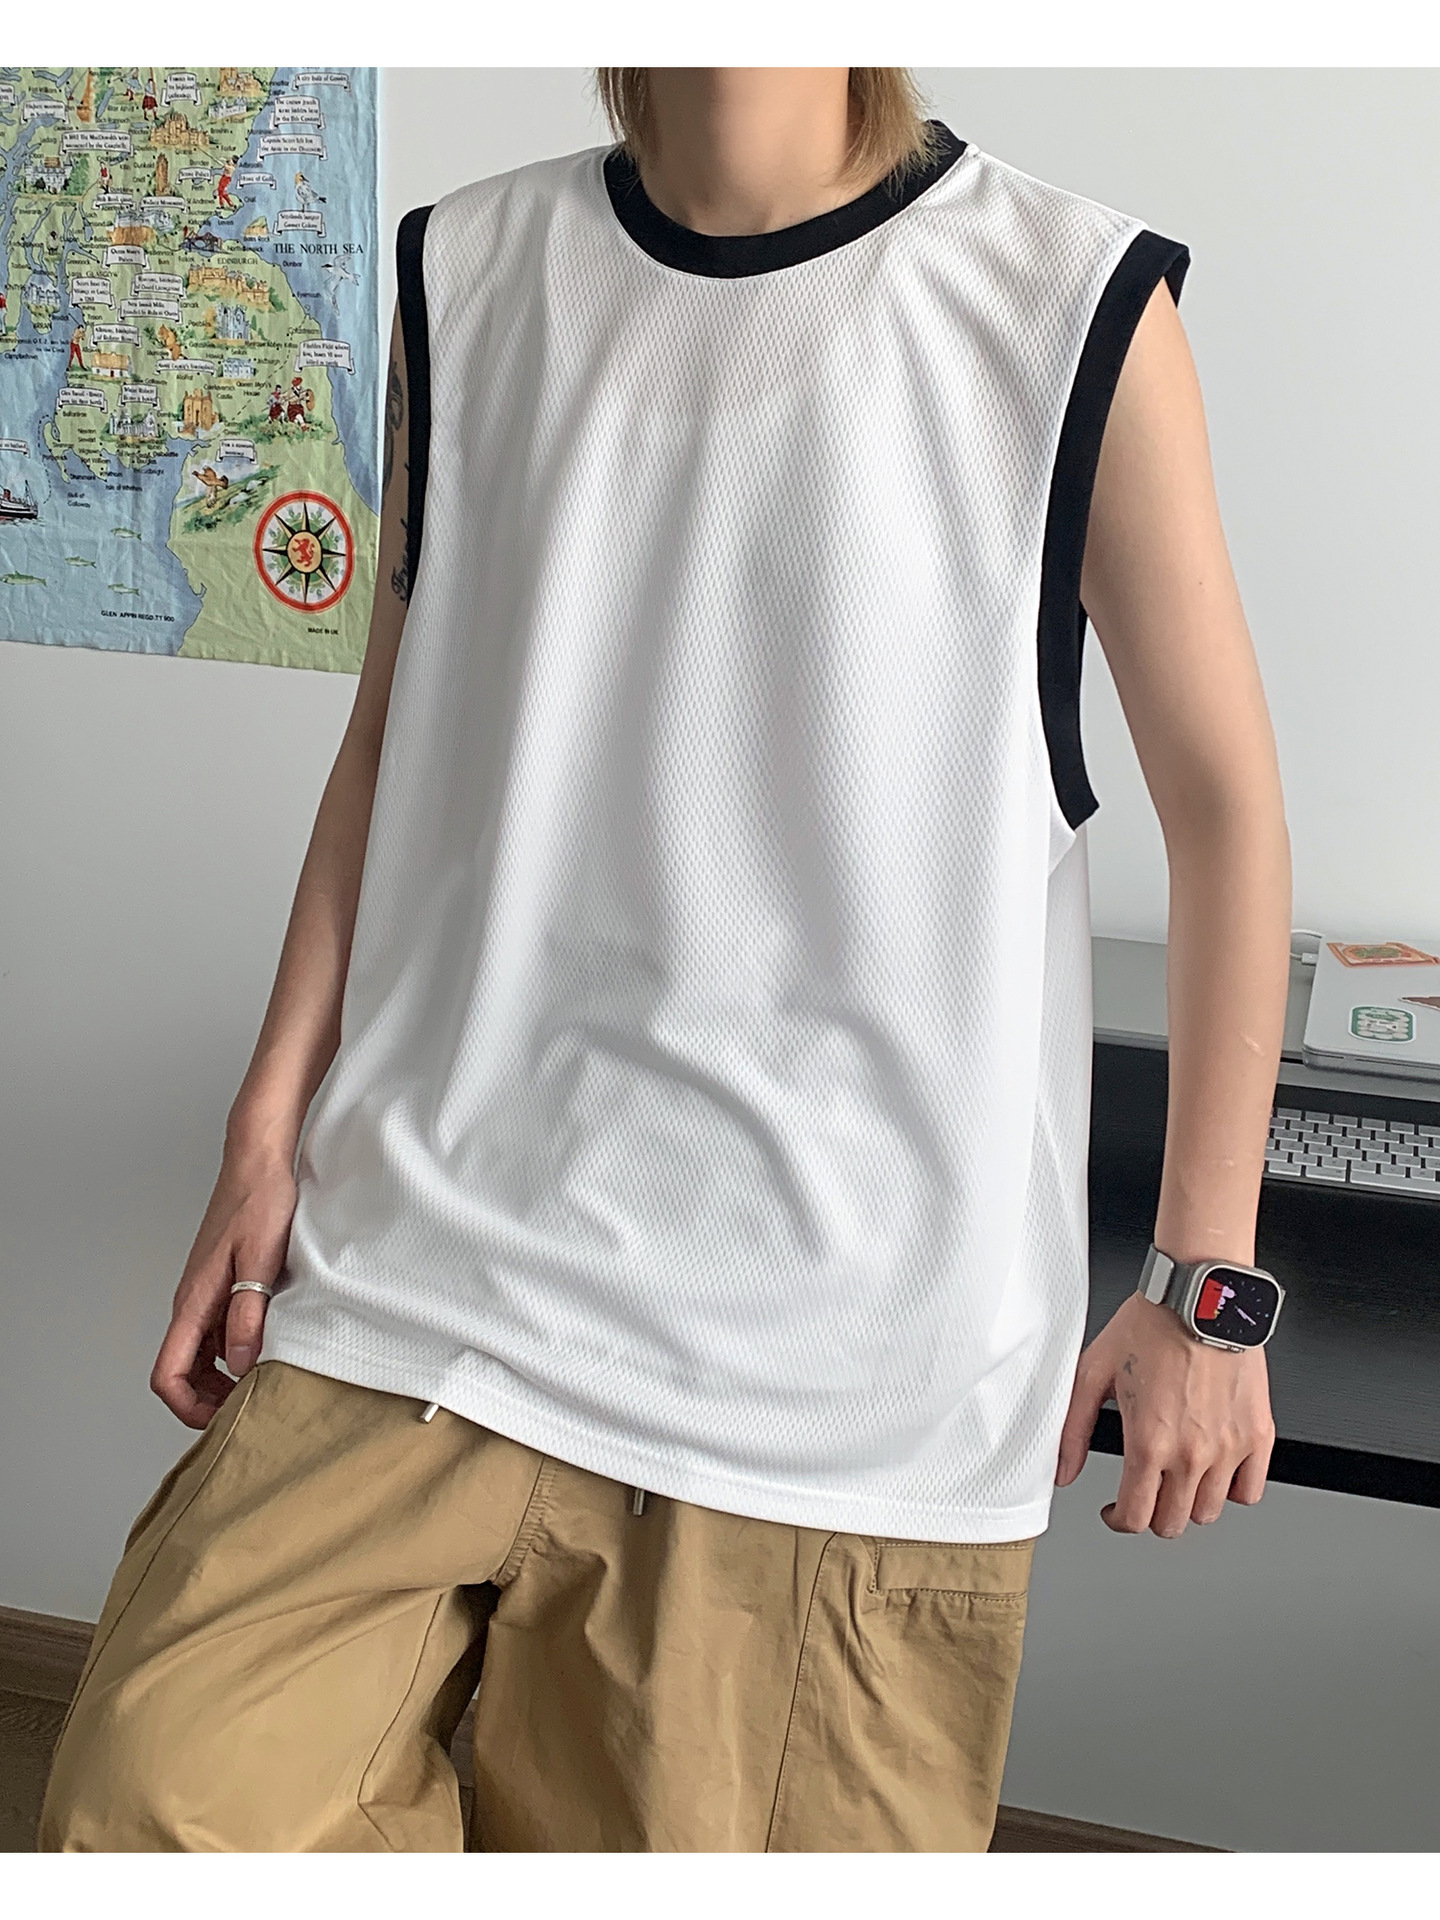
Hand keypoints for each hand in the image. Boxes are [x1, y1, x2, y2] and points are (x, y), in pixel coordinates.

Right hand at [150, 1145, 297, 1428]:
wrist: (260, 1160)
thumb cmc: (260, 1201)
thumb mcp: (261, 1260)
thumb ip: (248, 1315)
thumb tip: (237, 1366)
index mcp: (194, 1302)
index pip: (167, 1374)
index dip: (189, 1407)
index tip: (224, 1419)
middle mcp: (192, 1302)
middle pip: (181, 1372)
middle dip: (208, 1400)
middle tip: (252, 1408)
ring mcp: (205, 1294)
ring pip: (199, 1355)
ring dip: (221, 1378)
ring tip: (262, 1383)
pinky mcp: (221, 1283)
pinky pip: (216, 1331)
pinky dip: (232, 1351)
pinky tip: (265, 1348)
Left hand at [1054, 1292, 1275, 1537]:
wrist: (1201, 1297)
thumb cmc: (1152, 1325)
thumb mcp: (1094, 1372)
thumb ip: (1073, 1428)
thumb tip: (1063, 1470)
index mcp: (1149, 1442)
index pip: (1135, 1518)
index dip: (1118, 1521)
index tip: (1116, 1511)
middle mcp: (1192, 1453)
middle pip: (1172, 1523)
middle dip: (1151, 1515)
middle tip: (1144, 1493)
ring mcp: (1230, 1448)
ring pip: (1209, 1513)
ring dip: (1188, 1504)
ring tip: (1176, 1479)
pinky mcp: (1259, 1435)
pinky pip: (1250, 1491)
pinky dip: (1232, 1490)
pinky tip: (1215, 1471)